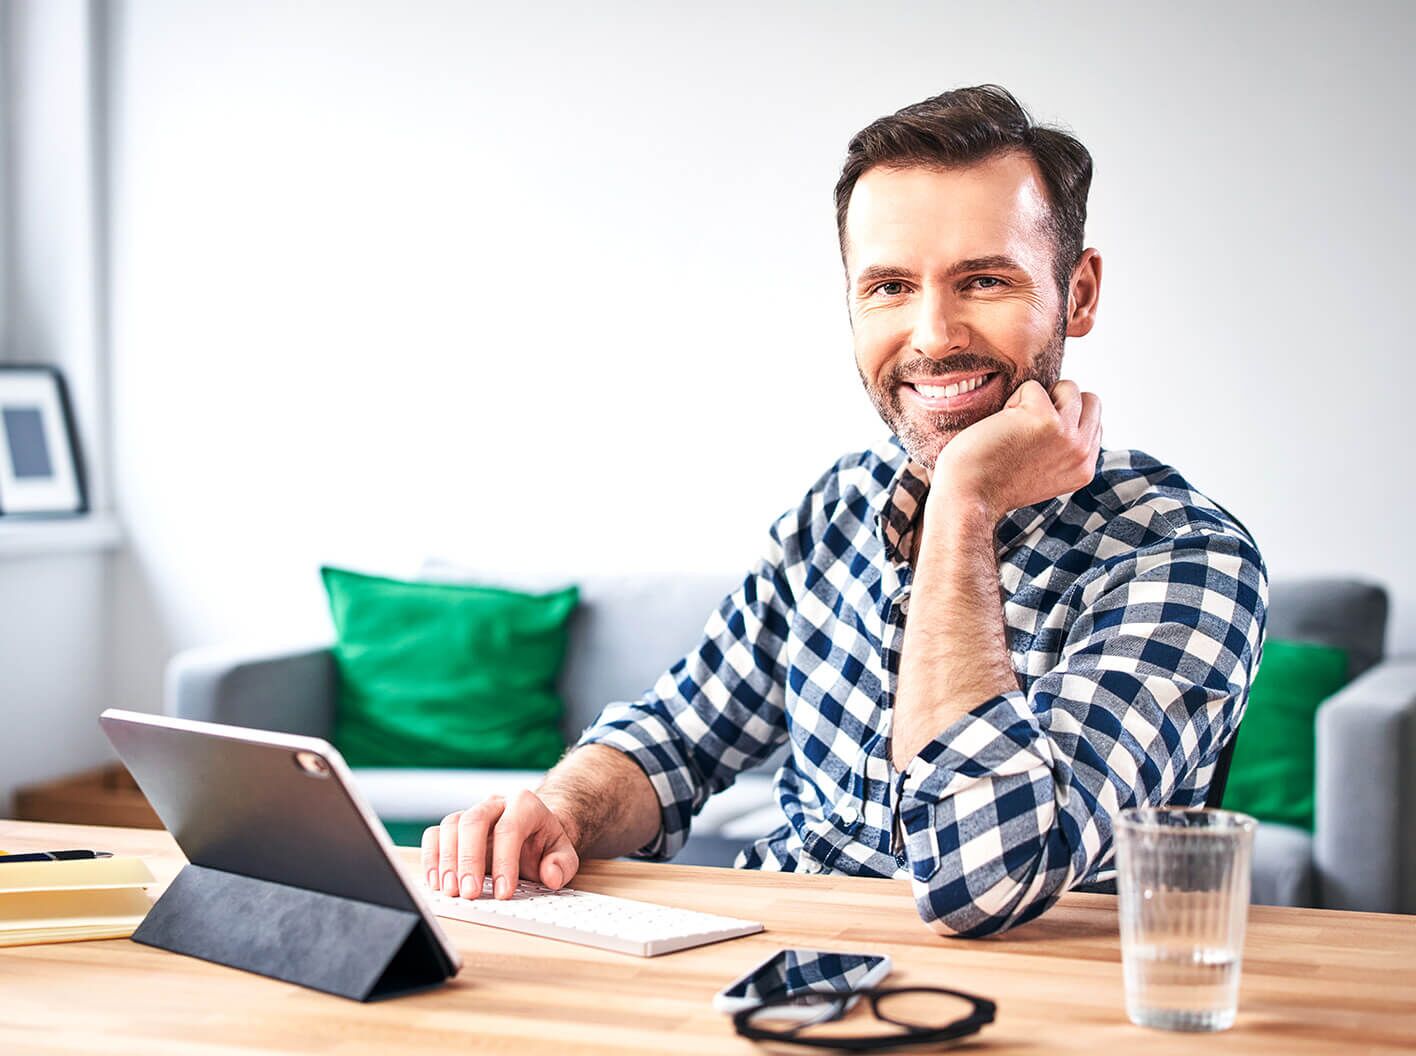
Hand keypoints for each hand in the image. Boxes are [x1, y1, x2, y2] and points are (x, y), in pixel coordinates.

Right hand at [420, 790, 580, 900]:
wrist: (533, 834)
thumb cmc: (545, 844)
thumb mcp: (564, 854)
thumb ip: (562, 865)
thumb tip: (550, 875)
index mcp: (524, 804)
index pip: (510, 827)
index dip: (505, 861)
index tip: (504, 893)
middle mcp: (495, 804)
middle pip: (474, 821)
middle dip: (470, 859)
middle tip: (470, 893)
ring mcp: (471, 813)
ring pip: (451, 826)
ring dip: (447, 861)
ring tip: (451, 892)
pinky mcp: (454, 828)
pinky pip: (434, 835)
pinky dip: (431, 858)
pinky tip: (437, 883)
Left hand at [930, 379, 1101, 521]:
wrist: (968, 497)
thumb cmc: (992, 482)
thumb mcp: (1044, 473)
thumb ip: (1063, 451)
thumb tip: (1067, 415)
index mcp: (1084, 469)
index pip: (1094, 423)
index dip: (1064, 418)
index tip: (1036, 436)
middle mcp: (1082, 453)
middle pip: (1089, 400)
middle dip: (1059, 400)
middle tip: (1028, 424)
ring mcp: (1067, 435)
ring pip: (1068, 387)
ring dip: (1037, 398)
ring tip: (1014, 424)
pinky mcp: (1044, 418)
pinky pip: (1032, 387)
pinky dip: (1011, 401)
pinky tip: (999, 427)